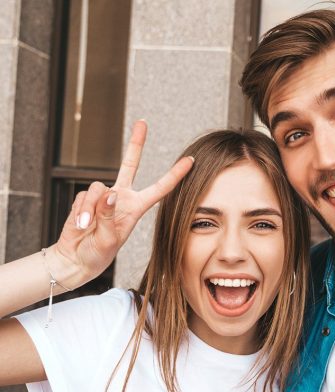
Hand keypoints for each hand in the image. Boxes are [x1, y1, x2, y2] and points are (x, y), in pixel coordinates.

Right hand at [51, 120, 192, 285]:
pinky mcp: (85, 198)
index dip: (175, 175)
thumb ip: (108, 215)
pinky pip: (83, 197)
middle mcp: (122, 197)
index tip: (190, 161)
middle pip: (130, 164)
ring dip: (92, 209)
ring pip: (99, 188)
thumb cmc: (98, 252)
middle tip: (142, 122)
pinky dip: (81, 212)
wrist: (76, 259)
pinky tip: (81, 226)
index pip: (160, 188)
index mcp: (137, 207)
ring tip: (88, 227)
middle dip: (136, 143)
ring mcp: (103, 196)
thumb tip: (108, 192)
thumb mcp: (109, 239)